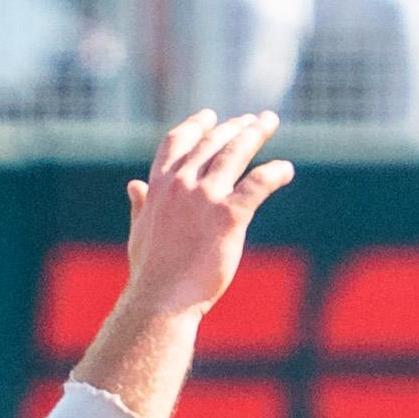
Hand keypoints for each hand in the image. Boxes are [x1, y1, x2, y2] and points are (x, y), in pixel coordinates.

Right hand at [114, 108, 293, 323]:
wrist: (161, 300)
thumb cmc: (151, 272)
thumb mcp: (140, 231)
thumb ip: (141, 205)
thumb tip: (133, 185)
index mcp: (158, 188)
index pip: (177, 142)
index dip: (196, 125)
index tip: (211, 117)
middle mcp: (180, 186)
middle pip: (212, 142)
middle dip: (234, 126)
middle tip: (253, 121)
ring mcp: (205, 198)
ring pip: (236, 152)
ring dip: (255, 133)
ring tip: (268, 123)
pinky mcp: (229, 215)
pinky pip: (259, 182)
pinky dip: (275, 172)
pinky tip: (285, 171)